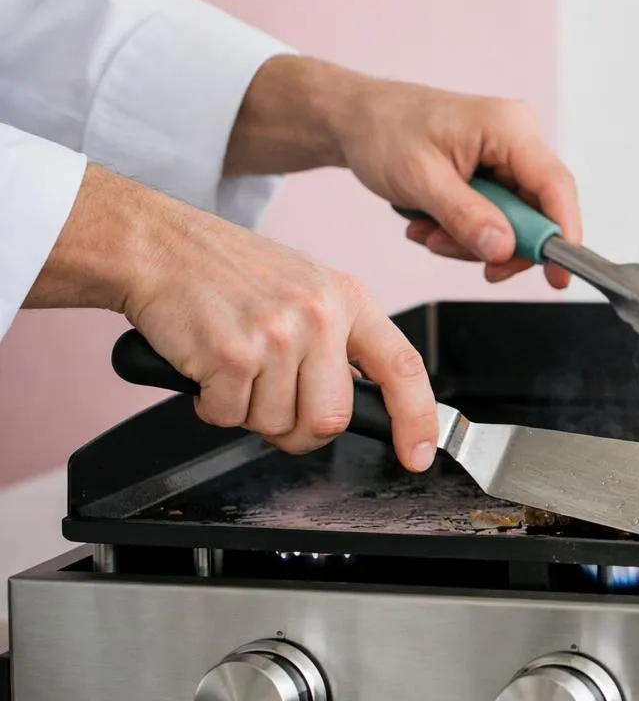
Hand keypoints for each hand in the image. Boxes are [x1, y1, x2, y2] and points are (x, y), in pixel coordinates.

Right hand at [28, 165, 439, 470]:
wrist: (157, 246)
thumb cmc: (227, 272)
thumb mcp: (307, 288)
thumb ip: (339, 342)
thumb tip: (359, 404)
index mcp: (349, 299)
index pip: (403, 368)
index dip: (417, 420)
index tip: (419, 455)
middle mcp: (321, 316)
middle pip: (331, 419)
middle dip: (299, 431)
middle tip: (271, 403)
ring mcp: (278, 335)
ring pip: (277, 424)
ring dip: (249, 412)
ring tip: (234, 368)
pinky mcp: (232, 355)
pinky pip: (229, 418)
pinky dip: (211, 407)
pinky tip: (206, 368)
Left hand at [226, 57, 581, 288]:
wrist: (357, 118)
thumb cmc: (383, 131)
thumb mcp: (420, 179)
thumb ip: (465, 216)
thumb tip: (503, 249)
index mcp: (510, 127)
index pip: (556, 187)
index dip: (562, 234)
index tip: (558, 276)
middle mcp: (519, 139)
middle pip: (537, 213)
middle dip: (495, 243)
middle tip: (445, 248)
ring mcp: (509, 156)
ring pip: (515, 223)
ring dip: (471, 241)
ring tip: (427, 232)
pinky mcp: (497, 172)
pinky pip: (498, 217)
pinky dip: (465, 231)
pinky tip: (431, 222)